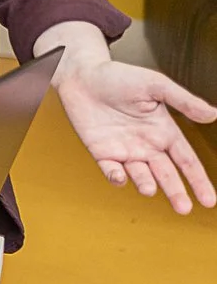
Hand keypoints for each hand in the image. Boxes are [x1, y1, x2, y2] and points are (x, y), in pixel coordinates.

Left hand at [53, 56, 216, 214]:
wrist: (80, 74)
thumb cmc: (118, 76)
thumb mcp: (155, 85)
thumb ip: (183, 101)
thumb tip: (213, 114)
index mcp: (163, 131)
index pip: (186, 161)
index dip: (198, 180)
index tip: (209, 201)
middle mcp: (146, 145)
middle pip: (166, 174)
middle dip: (176, 192)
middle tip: (184, 209)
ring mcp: (124, 150)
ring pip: (140, 174)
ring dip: (146, 184)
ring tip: (150, 189)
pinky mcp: (101, 151)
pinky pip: (110, 169)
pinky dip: (115, 175)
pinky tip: (120, 176)